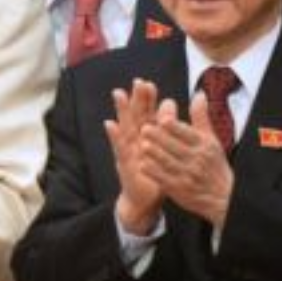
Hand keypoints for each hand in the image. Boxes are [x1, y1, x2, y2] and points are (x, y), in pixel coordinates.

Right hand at [107, 80, 166, 233]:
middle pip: (136, 115)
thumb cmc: (157, 173)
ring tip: (118, 94)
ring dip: (122, 111)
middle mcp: (136, 140)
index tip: (148, 84)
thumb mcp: (166, 150)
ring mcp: (128, 150)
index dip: (147, 99)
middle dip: (136, 98)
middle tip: (136, 81)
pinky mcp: (124, 163)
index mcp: (148, 136)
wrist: (146, 199)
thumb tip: (172, 107)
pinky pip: (119, 148)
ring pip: (125, 126)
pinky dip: (114, 136)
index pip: (148, 113)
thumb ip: (169, 130)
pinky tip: (110, 124)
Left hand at [138, 97, 233, 228]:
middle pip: (175, 146)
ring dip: (154, 153)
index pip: (187, 133)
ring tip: (142, 144)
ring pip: (167, 162)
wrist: (222, 197)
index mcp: (204, 146)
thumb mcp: (212, 140)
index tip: (161, 118)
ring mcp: (187, 175)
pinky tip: (143, 163)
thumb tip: (199, 94)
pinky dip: (153, 171)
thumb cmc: (214, 164)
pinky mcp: (178, 189)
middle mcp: (196, 160)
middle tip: (144, 129)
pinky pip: (162, 178)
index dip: (174, 126)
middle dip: (159, 137)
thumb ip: (201, 117)